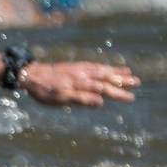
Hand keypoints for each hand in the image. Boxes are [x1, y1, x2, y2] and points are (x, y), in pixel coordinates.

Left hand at [20, 62, 139, 106]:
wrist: (30, 74)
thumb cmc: (43, 90)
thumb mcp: (60, 98)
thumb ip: (81, 99)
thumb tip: (101, 101)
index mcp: (81, 84)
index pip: (103, 89)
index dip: (117, 93)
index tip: (131, 97)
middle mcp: (82, 75)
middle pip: (105, 77)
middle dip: (121, 81)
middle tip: (137, 83)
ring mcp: (79, 69)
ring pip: (101, 70)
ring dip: (115, 72)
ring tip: (128, 72)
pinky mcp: (74, 66)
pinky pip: (94, 65)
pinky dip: (104, 67)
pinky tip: (108, 68)